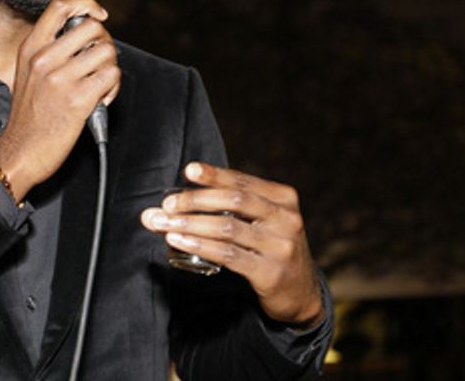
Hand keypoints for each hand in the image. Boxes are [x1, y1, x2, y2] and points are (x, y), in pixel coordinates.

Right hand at [0, 0, 119, 199]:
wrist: (21, 152)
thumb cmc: (27, 117)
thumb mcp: (27, 74)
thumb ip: (49, 51)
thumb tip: (83, 36)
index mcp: (30, 48)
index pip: (60, 7)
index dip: (86, 3)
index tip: (98, 13)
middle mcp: (44, 59)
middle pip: (92, 28)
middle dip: (104, 43)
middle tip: (99, 61)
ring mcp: (61, 78)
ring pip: (107, 52)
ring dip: (110, 68)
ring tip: (100, 85)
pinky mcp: (78, 98)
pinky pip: (111, 76)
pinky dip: (112, 88)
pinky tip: (100, 99)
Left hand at [140, 161, 323, 327]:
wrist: (300, 293)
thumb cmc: (271, 248)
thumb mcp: (264, 221)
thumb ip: (232, 207)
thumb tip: (178, 200)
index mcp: (283, 199)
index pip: (243, 181)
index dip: (214, 175)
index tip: (188, 170)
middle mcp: (286, 219)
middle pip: (234, 201)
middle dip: (196, 200)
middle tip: (168, 205)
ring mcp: (280, 247)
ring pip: (227, 228)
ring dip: (190, 224)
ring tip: (164, 224)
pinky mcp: (269, 273)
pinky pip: (228, 255)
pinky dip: (200, 246)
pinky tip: (180, 242)